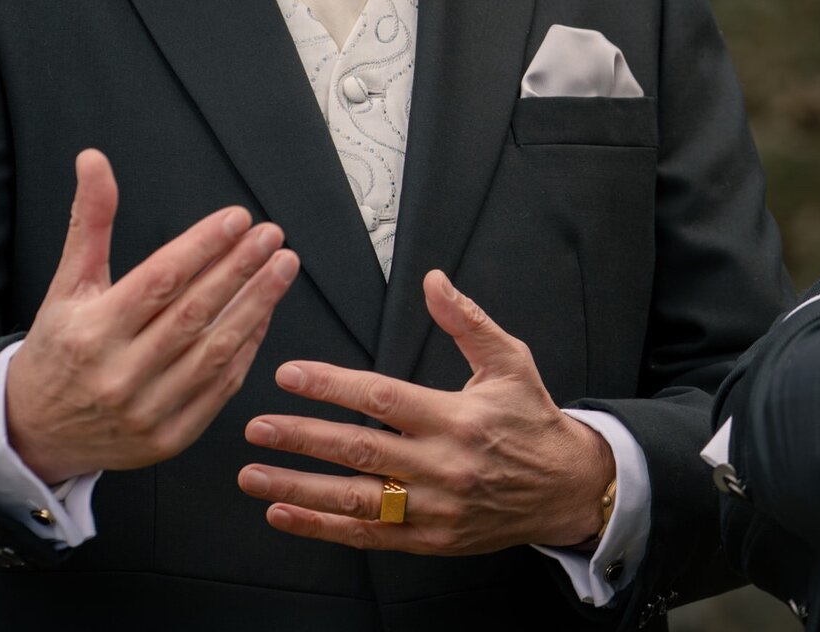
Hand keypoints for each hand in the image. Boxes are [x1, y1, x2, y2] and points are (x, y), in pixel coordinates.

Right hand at [6, 149, 298, 483]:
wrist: (36, 432)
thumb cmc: (60, 348)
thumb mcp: (66, 285)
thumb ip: (89, 222)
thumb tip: (94, 159)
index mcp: (91, 332)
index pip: (159, 281)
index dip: (202, 247)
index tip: (238, 219)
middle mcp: (118, 374)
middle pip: (194, 313)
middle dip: (240, 269)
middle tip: (273, 236)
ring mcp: (146, 411)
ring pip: (216, 351)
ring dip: (257, 305)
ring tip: (284, 266)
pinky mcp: (169, 437)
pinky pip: (221, 387)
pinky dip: (248, 348)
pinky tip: (266, 312)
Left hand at [239, 269, 616, 555]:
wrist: (565, 488)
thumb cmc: (533, 420)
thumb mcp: (510, 361)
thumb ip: (467, 321)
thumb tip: (434, 281)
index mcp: (457, 418)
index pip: (382, 398)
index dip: (331, 386)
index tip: (290, 375)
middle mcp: (442, 465)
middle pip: (359, 451)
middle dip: (301, 439)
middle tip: (257, 428)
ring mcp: (434, 508)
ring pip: (356, 500)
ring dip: (299, 488)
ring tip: (254, 475)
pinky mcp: (431, 539)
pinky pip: (368, 536)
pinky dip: (322, 528)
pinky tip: (285, 515)